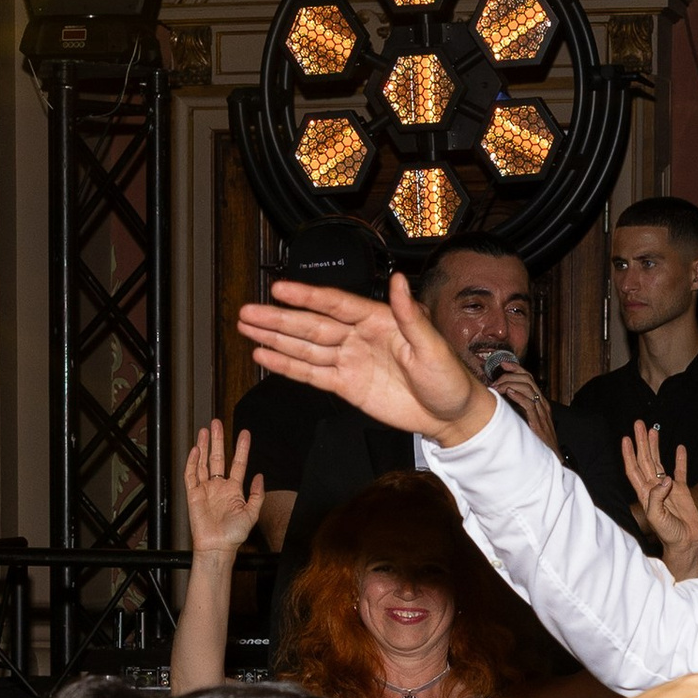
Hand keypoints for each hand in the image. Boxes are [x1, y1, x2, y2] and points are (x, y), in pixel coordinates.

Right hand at [184, 417, 264, 556]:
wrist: (218, 546)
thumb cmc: (234, 534)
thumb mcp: (252, 513)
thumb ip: (257, 494)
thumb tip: (260, 475)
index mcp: (234, 489)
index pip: (238, 463)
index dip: (242, 448)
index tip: (245, 433)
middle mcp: (219, 486)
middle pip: (218, 457)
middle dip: (218, 439)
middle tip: (217, 423)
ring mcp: (206, 489)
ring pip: (204, 462)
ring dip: (204, 446)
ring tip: (205, 430)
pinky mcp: (193, 494)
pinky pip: (191, 475)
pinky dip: (193, 462)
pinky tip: (196, 449)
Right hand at [238, 272, 490, 444]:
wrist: (451, 416)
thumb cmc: (449, 378)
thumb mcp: (433, 347)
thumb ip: (410, 316)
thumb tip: (398, 280)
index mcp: (379, 320)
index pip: (336, 305)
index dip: (307, 297)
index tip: (280, 289)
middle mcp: (359, 337)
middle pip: (312, 325)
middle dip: (279, 319)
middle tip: (248, 312)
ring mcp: (350, 361)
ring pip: (306, 348)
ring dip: (276, 338)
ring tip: (247, 328)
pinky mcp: (347, 386)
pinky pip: (312, 374)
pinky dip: (288, 366)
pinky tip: (265, 356)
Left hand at [489, 363, 558, 452]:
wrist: (550, 454)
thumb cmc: (537, 438)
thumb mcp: (527, 418)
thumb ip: (518, 407)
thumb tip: (502, 397)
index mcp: (540, 401)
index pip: (529, 378)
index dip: (516, 368)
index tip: (503, 364)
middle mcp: (542, 403)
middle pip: (527, 380)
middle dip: (509, 376)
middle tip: (495, 381)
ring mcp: (541, 412)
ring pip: (528, 389)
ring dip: (510, 385)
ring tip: (497, 388)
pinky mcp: (538, 422)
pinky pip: (529, 404)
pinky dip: (518, 396)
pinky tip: (509, 393)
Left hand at [622, 420, 697, 577]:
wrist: (686, 542)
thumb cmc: (668, 534)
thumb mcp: (657, 517)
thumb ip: (657, 497)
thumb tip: (665, 479)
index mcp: (645, 493)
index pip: (634, 469)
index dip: (629, 454)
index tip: (626, 438)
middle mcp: (654, 487)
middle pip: (645, 460)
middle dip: (641, 442)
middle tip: (639, 424)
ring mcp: (669, 488)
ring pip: (660, 462)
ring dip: (655, 446)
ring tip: (653, 430)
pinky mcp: (683, 491)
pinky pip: (681, 471)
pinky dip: (680, 460)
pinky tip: (679, 448)